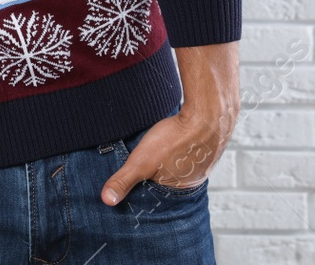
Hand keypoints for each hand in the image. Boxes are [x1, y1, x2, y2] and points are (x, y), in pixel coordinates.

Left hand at [101, 107, 231, 205]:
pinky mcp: (208, 140)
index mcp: (181, 187)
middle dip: (158, 169)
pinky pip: (191, 145)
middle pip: (171, 175)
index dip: (147, 182)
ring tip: (159, 146)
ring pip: (181, 160)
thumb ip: (124, 180)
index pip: (160, 191)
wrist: (207, 114)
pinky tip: (175, 135)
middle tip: (148, 156)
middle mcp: (196, 177)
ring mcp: (204, 159)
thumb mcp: (141, 162)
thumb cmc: (174, 140)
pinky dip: (181, 142)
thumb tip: (106, 201)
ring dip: (171, 154)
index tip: (136, 173)